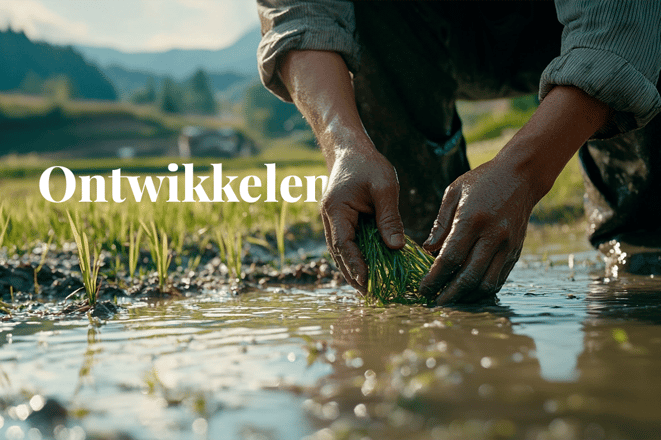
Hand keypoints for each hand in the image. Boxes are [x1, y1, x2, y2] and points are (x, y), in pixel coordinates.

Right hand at [321, 146, 404, 290]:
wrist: (349, 149)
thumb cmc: (367, 164)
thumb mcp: (385, 187)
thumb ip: (389, 217)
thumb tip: (396, 247)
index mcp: (336, 209)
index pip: (344, 244)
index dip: (355, 265)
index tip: (366, 281)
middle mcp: (330, 218)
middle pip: (339, 254)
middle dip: (353, 274)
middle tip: (369, 294)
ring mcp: (333, 221)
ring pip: (341, 252)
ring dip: (353, 269)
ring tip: (368, 289)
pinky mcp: (341, 221)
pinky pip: (347, 244)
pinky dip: (355, 258)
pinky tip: (368, 269)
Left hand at [418, 154, 536, 303]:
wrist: (520, 176)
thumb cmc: (481, 182)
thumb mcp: (453, 193)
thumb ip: (440, 223)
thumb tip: (428, 250)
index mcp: (473, 220)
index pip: (451, 258)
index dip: (435, 278)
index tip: (423, 289)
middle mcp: (493, 236)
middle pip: (469, 276)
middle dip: (449, 294)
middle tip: (435, 303)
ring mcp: (507, 246)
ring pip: (487, 284)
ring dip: (467, 297)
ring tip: (451, 301)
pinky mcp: (515, 252)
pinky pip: (499, 279)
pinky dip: (483, 290)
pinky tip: (469, 293)